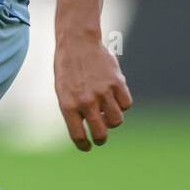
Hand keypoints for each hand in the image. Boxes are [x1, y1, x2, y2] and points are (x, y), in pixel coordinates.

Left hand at [54, 32, 131, 150]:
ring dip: (113, 121)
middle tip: (100, 137)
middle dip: (101, 139)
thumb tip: (91, 128)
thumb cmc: (68, 69)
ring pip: (116, 121)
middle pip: (101, 133)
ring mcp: (103, 92)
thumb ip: (74, 110)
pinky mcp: (117, 82)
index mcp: (68, 105)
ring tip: (106, 112)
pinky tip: (115, 98)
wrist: (77, 43)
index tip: (87, 146)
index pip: (78, 135)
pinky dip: (123, 105)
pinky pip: (126, 104)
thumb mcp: (63, 91)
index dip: (84, 145)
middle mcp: (86, 101)